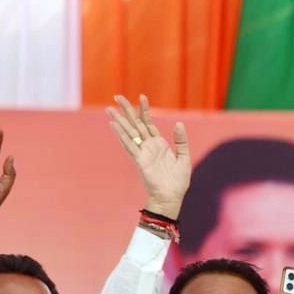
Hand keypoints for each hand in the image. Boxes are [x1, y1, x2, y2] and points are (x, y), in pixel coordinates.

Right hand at [107, 94, 189, 218]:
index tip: (142, 96)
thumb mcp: (184, 158)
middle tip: (117, 96)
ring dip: (120, 120)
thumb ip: (181, 141)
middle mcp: (149, 146)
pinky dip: (121, 134)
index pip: (149, 123)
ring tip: (109, 108)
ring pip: (129, 132)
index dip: (145, 110)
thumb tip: (178, 123)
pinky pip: (129, 145)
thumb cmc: (177, 181)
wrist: (171, 197)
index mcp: (159, 144)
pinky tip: (113, 125)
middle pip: (136, 124)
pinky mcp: (140, 160)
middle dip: (127, 110)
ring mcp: (143, 152)